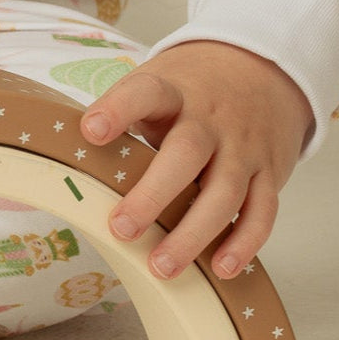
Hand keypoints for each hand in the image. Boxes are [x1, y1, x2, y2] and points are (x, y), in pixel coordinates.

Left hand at [79, 40, 313, 281]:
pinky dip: (244, 242)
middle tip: (121, 229)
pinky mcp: (270, 172)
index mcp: (173, 91)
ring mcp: (244, 146)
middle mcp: (211, 118)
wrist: (260, 70)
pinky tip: (221, 269)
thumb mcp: (156, 85)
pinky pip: (262, 211)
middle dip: (153, 194)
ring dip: (194, 233)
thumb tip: (68, 155)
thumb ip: (122, 117)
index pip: (145, 92)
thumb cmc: (190, 91)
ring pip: (225, 191)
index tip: (91, 131)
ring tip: (161, 267)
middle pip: (186, 152)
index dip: (117, 109)